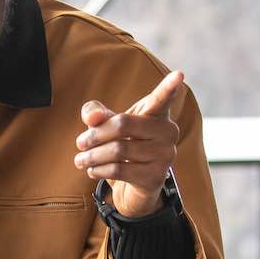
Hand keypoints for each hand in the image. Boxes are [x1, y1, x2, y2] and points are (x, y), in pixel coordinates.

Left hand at [75, 69, 185, 217]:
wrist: (136, 184)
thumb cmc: (123, 145)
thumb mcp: (108, 124)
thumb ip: (96, 113)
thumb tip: (93, 117)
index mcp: (157, 113)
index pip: (162, 99)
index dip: (169, 87)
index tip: (179, 74)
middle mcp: (167, 132)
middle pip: (122, 125)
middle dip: (95, 135)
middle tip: (80, 143)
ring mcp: (165, 155)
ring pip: (118, 150)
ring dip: (92, 156)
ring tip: (81, 159)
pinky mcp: (155, 177)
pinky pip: (119, 170)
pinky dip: (99, 170)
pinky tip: (92, 170)